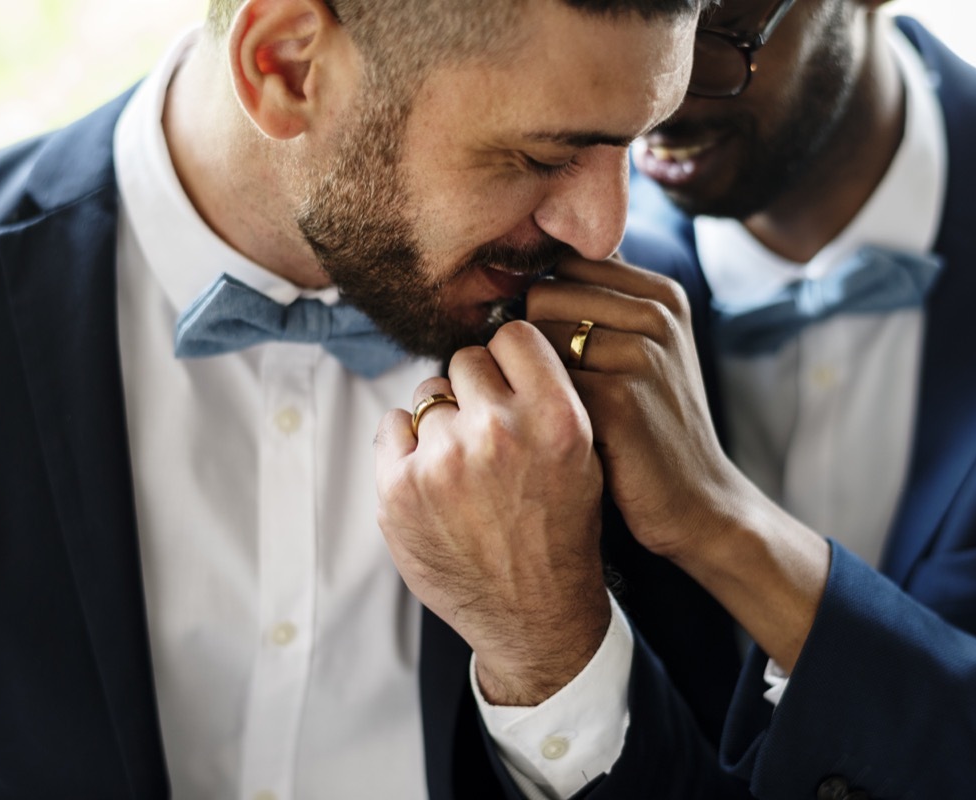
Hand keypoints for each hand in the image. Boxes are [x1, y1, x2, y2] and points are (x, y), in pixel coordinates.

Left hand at [375, 321, 609, 704]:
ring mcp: (443, 461)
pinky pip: (391, 425)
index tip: (508, 379)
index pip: (513, 335)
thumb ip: (548, 396)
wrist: (534, 616)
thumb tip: (503, 345)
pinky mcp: (399, 489)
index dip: (509, 356)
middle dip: (475, 390)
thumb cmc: (560, 533)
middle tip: (486, 431)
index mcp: (555, 419)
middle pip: (465, 360)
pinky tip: (433, 477)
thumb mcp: (584, 457)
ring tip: (463, 464)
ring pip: (428, 393)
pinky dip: (407, 446)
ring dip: (441, 420)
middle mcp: (499, 432)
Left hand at [527, 256, 829, 670]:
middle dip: (530, 343)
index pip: (561, 268)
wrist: (697, 504)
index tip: (552, 357)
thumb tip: (525, 264)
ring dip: (527, 378)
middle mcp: (657, 314)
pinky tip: (549, 437)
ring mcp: (643, 354)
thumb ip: (597, 304)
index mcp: (661, 293)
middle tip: (544, 392)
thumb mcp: (639, 353)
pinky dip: (531, 410)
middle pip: (542, 296)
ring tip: (550, 414)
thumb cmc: (647, 428)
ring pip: (535, 339)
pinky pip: (539, 384)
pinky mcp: (621, 400)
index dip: (541, 311)